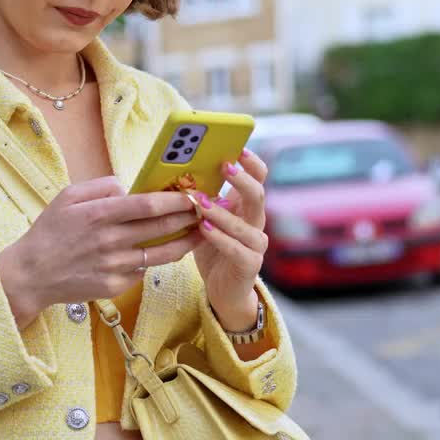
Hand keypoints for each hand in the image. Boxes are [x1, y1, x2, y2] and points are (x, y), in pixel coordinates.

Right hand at [0, 176, 202, 326]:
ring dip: (185, 243)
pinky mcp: (115, 287)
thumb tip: (128, 186)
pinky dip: (155, 260)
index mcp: (99, 215)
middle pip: (161, 228)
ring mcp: (114, 266)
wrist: (30, 275)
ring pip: (161, 254)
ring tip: (201, 232)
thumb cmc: (50, 231)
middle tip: (207, 209)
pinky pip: (143, 271)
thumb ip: (101, 186)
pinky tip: (165, 251)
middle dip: (189, 218)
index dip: (176, 200)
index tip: (194, 193)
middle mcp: (110, 241)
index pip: (148, 205)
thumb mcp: (68, 196)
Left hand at [193, 149, 268, 330]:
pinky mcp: (250, 265)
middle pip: (258, 195)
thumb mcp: (206, 220)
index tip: (238, 148)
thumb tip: (180, 174)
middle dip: (241, 179)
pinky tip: (204, 228)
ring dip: (222, 211)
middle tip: (224, 166)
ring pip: (245, 224)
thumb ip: (202, 200)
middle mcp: (256, 222)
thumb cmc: (213, 250)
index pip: (259, 178)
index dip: (252, 163)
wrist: (224, 291)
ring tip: (201, 202)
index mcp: (247, 207)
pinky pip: (237, 249)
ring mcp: (256, 245)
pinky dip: (220, 237)